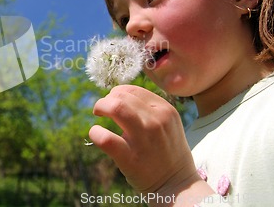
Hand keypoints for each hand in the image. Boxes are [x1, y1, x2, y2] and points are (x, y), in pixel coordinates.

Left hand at [89, 85, 204, 199]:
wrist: (177, 184)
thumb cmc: (166, 150)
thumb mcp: (166, 123)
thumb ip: (147, 108)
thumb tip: (116, 96)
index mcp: (165, 110)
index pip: (133, 90)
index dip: (117, 93)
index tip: (112, 102)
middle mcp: (157, 121)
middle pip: (121, 96)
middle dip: (106, 100)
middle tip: (102, 109)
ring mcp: (144, 139)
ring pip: (116, 108)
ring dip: (100, 107)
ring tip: (98, 114)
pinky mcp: (130, 158)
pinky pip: (105, 139)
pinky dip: (95, 133)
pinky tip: (96, 134)